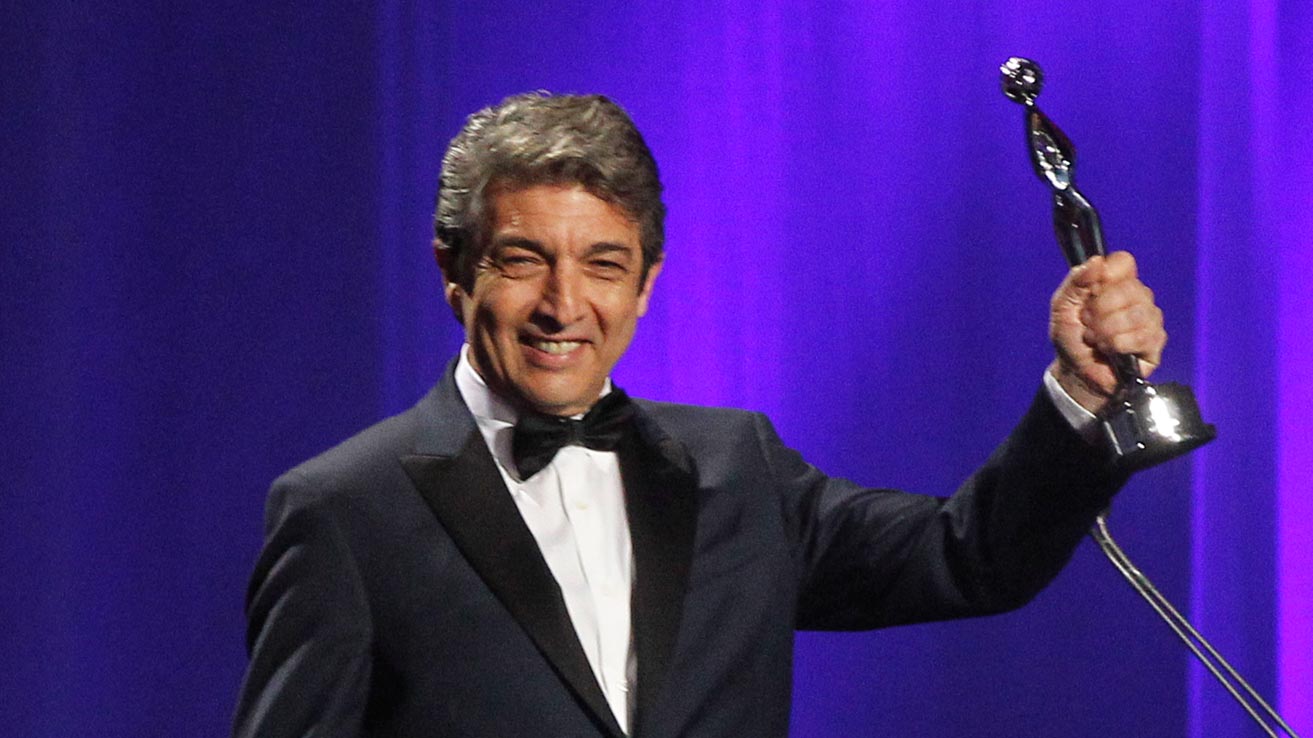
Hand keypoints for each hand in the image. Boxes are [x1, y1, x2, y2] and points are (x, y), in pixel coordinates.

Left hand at [1048, 251, 1165, 413]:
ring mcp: (1149, 318)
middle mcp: (1137, 297)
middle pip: (1130, 288)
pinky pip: (1143, 336)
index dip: (1108, 274)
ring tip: (1097, 339)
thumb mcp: (1062, 307)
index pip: (1124, 262)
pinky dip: (1118, 344)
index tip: (1091, 291)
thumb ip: (1075, 282)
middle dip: (1100, 310)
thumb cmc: (1071, 338)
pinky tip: (1110, 350)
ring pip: (1137, 313)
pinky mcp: (1155, 342)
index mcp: (1114, 283)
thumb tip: (1096, 261)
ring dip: (1107, 330)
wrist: (1075, 372)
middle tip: (1088, 324)